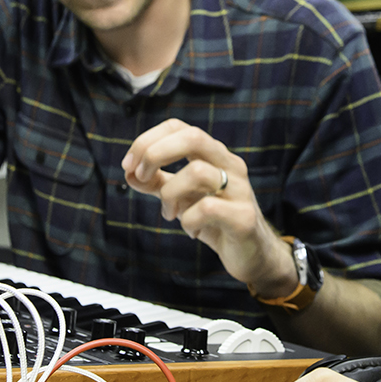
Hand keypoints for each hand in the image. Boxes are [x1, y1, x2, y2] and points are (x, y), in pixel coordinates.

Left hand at [120, 119, 294, 293]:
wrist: (252, 254)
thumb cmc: (215, 221)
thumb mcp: (181, 198)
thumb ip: (156, 184)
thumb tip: (128, 173)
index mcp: (213, 155)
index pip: (178, 127)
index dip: (147, 140)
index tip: (129, 165)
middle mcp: (229, 164)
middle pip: (192, 136)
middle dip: (156, 153)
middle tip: (141, 176)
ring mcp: (240, 189)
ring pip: (197, 172)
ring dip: (170, 193)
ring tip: (169, 213)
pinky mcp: (244, 216)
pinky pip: (207, 208)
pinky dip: (188, 221)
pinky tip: (192, 231)